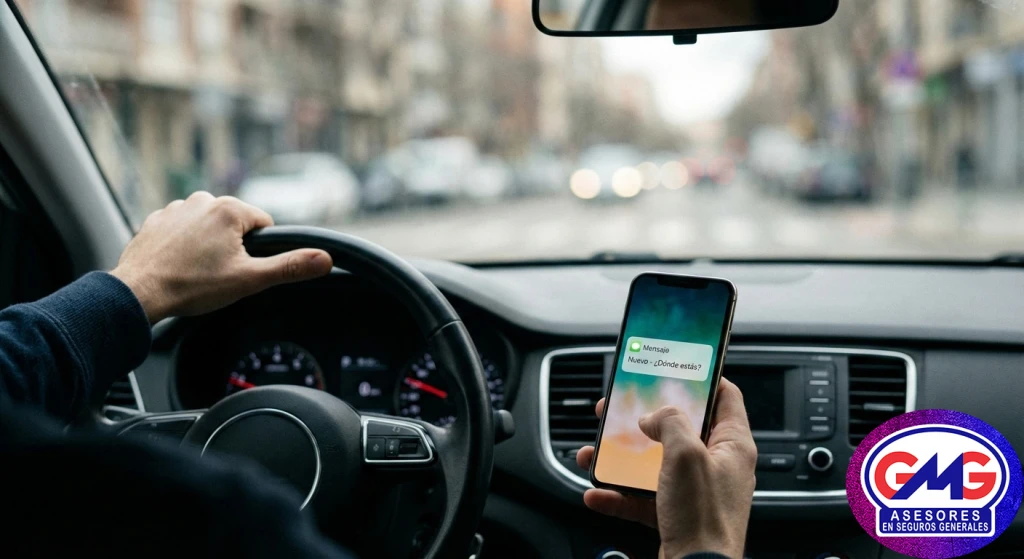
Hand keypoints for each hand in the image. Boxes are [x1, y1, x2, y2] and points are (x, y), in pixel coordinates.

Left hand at [111, 192, 332, 322]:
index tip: (242, 269)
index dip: (259, 251)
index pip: (264, 224)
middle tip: (219, 274)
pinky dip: (183, 246)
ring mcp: (175, 208)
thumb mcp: (249, 280)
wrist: (139, 293)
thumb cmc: (193, 287)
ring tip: (196, 272)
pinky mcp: (155, 220)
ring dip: (208, 245)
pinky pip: (182, 230)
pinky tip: (179, 266)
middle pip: (235, 224)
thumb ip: (289, 267)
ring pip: (208, 227)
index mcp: (228, 209)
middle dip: (233, 248)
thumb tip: (325, 259)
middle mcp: (202, 200)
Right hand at [576, 379, 756, 558]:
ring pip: (654, 463)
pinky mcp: (676, 514)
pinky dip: (618, 494)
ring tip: (596, 452)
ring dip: (622, 458)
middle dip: (644, 419)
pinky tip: (598, 493)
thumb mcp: (686, 454)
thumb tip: (655, 416)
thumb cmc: (703, 519)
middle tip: (619, 408)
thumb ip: (670, 422)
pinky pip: (642, 497)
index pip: (725, 396)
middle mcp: (717, 465)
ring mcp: (696, 491)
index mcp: (733, 445)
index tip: (678, 366)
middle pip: (679, 429)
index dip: (702, 377)